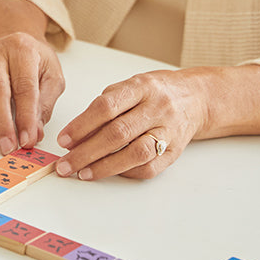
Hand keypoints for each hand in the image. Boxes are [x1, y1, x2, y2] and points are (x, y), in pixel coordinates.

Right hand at [0, 32, 64, 153]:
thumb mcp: (52, 75)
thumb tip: (34, 132)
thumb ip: (45, 103)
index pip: (24, 86)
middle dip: (2, 121)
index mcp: (22, 50)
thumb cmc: (35, 61)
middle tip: (9, 145)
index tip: (28, 139)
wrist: (17, 43)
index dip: (26, 115)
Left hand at [53, 69, 206, 179]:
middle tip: (65, 164)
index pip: (107, 106)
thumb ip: (105, 107)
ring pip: (135, 153)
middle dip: (86, 152)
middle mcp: (157, 108)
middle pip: (118, 133)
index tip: (63, 140)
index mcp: (142, 87)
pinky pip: (149, 168)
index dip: (82, 125)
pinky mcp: (175, 152)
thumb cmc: (155, 92)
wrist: (195, 98)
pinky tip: (108, 173)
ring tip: (83, 173)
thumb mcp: (130, 87)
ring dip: (104, 167)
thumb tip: (76, 135)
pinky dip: (126, 172)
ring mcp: (168, 131)